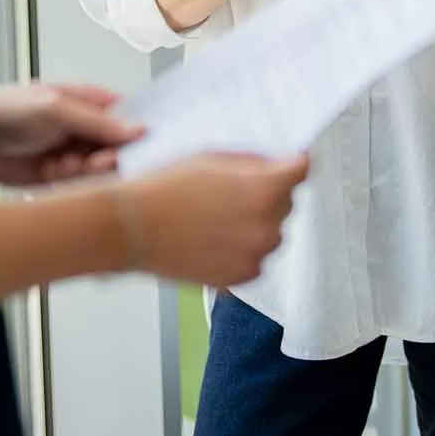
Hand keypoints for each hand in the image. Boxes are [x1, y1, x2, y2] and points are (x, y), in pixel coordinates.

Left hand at [0, 83, 144, 186]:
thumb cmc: (5, 109)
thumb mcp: (54, 107)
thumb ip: (96, 121)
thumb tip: (137, 129)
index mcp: (86, 101)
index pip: (125, 117)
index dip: (133, 132)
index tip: (134, 146)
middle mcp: (81, 128)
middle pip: (115, 148)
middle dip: (107, 157)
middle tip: (93, 161)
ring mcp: (69, 153)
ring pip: (98, 170)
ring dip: (84, 171)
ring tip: (62, 164)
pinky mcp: (55, 177)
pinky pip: (78, 185)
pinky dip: (69, 182)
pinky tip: (52, 173)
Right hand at [115, 153, 307, 287]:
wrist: (132, 228)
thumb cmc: (164, 189)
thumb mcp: (210, 158)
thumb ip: (252, 161)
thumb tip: (276, 164)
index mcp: (264, 189)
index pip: (301, 171)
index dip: (292, 163)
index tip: (287, 163)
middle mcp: (267, 225)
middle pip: (286, 203)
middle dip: (268, 194)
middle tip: (231, 191)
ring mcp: (255, 255)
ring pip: (272, 232)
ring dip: (255, 223)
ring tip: (216, 217)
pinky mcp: (241, 277)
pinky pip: (256, 258)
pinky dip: (242, 248)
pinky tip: (212, 237)